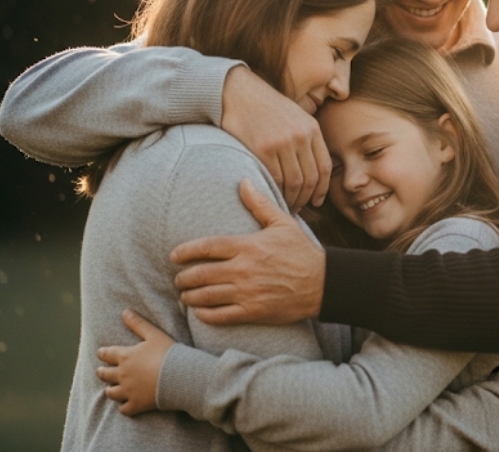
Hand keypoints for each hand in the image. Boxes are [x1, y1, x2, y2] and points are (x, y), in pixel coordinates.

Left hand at [96, 309, 175, 415]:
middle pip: (104, 374)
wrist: (179, 376)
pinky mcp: (136, 404)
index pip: (107, 354)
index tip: (100, 353)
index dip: (103, 353)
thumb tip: (125, 312)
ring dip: (110, 390)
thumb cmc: (168, 353)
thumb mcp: (154, 334)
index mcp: (125, 356)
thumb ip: (138, 323)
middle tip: (100, 371)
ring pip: (111, 393)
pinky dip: (124, 407)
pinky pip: (124, 409)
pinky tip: (125, 405)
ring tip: (110, 390)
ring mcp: (128, 391)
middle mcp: (122, 374)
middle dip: (101, 372)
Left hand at [171, 179, 325, 325]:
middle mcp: (243, 269)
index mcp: (248, 246)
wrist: (324, 284)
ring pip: (205, 296)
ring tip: (185, 295)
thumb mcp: (283, 223)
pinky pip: (219, 316)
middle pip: (200, 274)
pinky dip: (204, 314)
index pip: (207, 247)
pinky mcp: (252, 312)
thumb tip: (243, 181)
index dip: (186, 251)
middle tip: (178, 279)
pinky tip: (199, 311)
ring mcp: (247, 293)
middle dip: (183, 278)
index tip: (174, 255)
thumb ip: (259, 204)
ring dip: (190, 297)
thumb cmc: (302, 252)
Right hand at [221, 65, 331, 207]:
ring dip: (292, 199)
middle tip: (298, 209)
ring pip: (295, 182)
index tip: (317, 201)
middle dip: (306, 198)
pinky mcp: (263, 148)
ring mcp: (283, 142)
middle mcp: (301, 135)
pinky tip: (272, 197)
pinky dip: (276, 192)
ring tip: (285, 206)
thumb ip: (304, 137)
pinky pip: (275, 179)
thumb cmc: (263, 106)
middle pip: (311, 178)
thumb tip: (310, 167)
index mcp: (311, 128)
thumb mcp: (293, 114)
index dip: (322, 188)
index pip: (324, 166)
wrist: (237, 91)